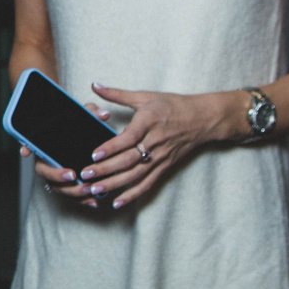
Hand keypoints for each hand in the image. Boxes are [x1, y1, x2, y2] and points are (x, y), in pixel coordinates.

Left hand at [36, 84, 235, 210]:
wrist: (203, 119)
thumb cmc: (172, 105)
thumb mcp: (145, 96)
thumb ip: (117, 94)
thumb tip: (94, 85)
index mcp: (149, 121)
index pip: (129, 138)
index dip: (111, 147)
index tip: (94, 155)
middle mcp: (155, 141)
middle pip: (129, 160)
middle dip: (106, 169)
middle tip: (86, 176)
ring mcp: (161, 157)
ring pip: (136, 175)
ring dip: (114, 184)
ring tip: (95, 190)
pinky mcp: (165, 167)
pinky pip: (147, 183)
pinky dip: (133, 194)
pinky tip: (117, 202)